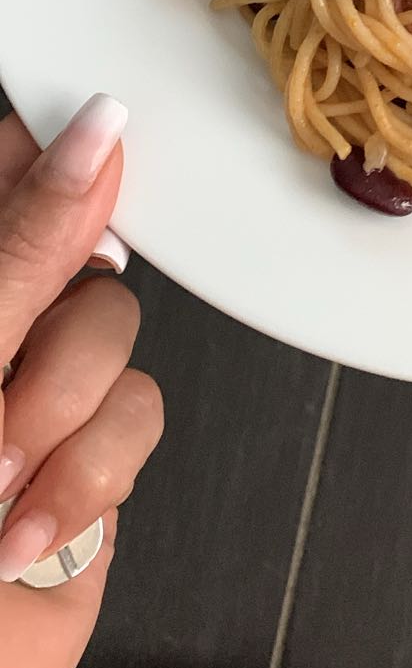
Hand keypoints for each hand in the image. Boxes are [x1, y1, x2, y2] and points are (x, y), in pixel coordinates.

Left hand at [0, 99, 163, 667]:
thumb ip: (24, 250)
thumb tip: (95, 134)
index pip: (14, 174)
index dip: (49, 167)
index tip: (57, 221)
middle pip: (87, 259)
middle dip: (54, 342)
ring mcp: (39, 402)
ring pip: (123, 340)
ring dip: (64, 426)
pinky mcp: (89, 473)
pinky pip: (140, 422)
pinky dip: (90, 482)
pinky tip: (24, 533)